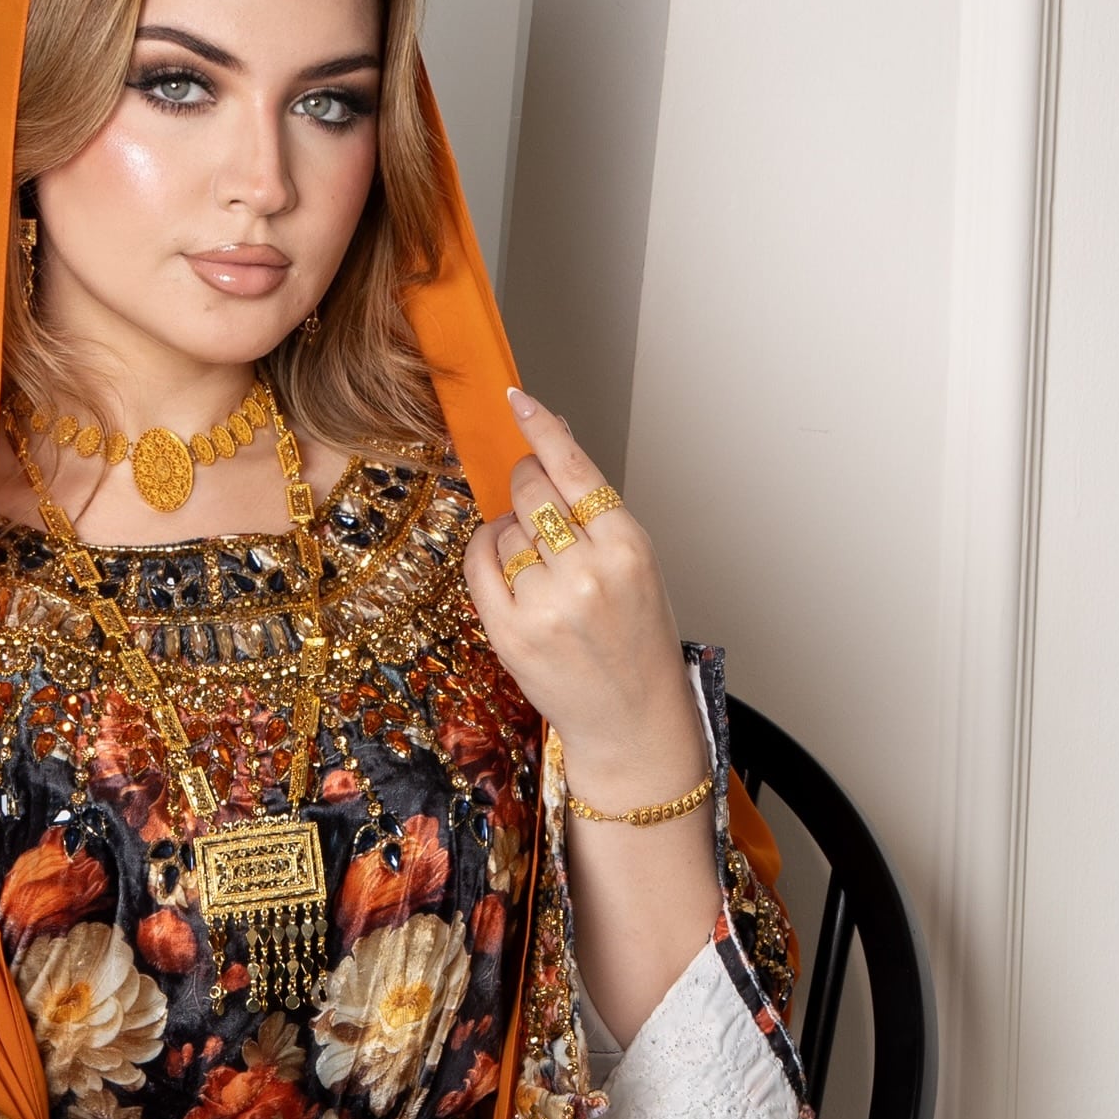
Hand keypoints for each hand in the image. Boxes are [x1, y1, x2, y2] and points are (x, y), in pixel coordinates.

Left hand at [460, 385, 708, 809]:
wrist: (632, 719)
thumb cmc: (638, 641)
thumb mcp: (637, 566)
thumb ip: (596, 510)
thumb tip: (553, 443)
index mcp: (629, 548)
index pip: (575, 469)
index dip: (540, 429)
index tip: (516, 400)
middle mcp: (589, 573)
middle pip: (532, 490)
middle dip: (526, 487)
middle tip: (537, 509)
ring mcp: (547, 605)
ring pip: (505, 529)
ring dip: (512, 535)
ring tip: (542, 571)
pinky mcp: (511, 633)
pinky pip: (480, 564)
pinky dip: (485, 553)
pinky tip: (504, 566)